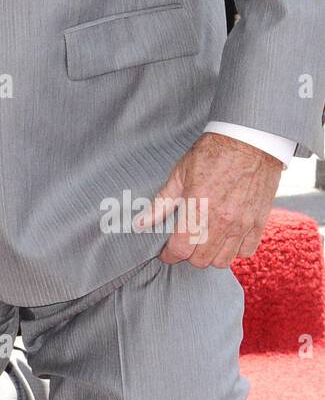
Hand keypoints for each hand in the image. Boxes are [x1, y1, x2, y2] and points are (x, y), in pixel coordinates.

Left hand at [138, 133, 281, 267]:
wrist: (251, 139)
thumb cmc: (212, 153)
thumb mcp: (180, 174)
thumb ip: (161, 203)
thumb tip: (140, 223)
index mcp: (198, 210)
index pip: (179, 250)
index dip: (168, 255)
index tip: (166, 252)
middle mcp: (222, 221)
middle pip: (200, 260)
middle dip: (188, 255)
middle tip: (185, 244)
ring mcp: (243, 223)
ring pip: (223, 261)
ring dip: (211, 256)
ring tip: (205, 243)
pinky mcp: (259, 220)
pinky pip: (246, 251)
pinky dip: (235, 250)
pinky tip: (227, 238)